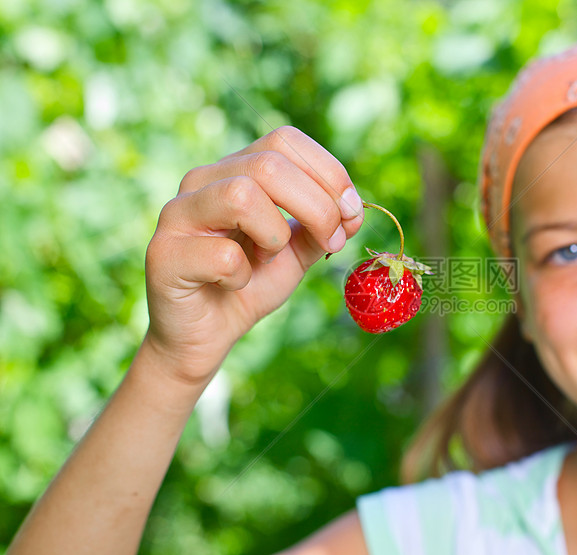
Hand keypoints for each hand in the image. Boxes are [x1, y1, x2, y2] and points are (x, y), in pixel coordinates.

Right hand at [143, 126, 363, 384]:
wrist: (206, 333)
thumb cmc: (250, 284)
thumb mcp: (297, 251)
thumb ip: (321, 226)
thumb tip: (353, 209)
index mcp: (236, 169)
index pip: (284, 140)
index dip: (328, 172)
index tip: (353, 212)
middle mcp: (202, 180)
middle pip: (270, 164)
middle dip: (318, 206)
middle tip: (332, 243)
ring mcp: (178, 214)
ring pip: (241, 195)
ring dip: (275, 235)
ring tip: (268, 258)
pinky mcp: (163, 255)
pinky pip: (221, 254)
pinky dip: (242, 275)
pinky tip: (234, 285)